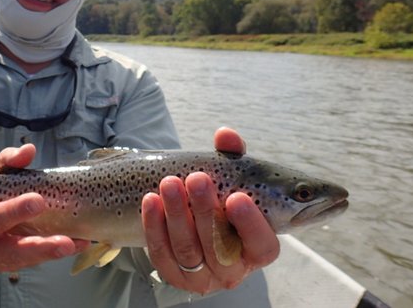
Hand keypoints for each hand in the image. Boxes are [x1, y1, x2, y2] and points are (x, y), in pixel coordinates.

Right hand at [0, 144, 89, 271]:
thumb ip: (8, 161)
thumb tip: (28, 150)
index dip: (14, 211)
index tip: (38, 201)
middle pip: (13, 250)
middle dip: (39, 246)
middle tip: (64, 241)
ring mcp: (4, 259)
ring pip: (29, 259)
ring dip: (53, 253)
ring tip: (75, 244)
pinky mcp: (19, 263)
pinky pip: (40, 260)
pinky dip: (59, 251)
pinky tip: (80, 243)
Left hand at [141, 127, 279, 293]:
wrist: (191, 218)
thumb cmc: (221, 197)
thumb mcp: (231, 177)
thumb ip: (232, 156)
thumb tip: (226, 135)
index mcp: (257, 248)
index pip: (263, 245)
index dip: (251, 224)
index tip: (237, 197)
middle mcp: (233, 269)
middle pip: (219, 246)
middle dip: (206, 210)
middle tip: (196, 178)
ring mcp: (204, 277)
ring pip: (188, 250)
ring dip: (176, 214)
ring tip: (169, 183)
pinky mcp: (175, 278)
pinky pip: (162, 255)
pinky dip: (154, 227)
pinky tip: (150, 200)